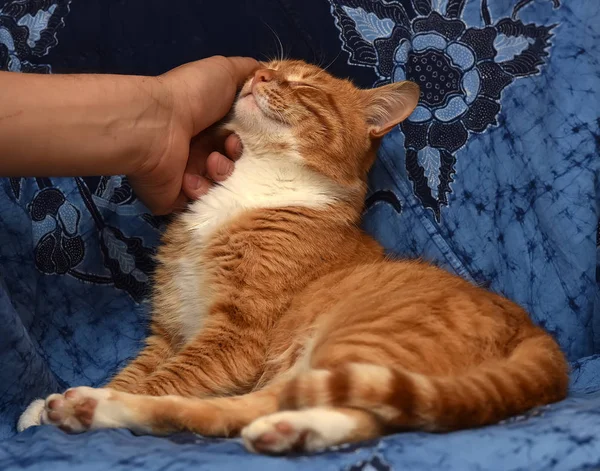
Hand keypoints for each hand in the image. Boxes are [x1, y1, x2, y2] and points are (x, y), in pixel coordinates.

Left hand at [128, 56, 258, 213]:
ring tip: (210, 163)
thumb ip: (249, 73)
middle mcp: (198, 146)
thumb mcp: (225, 70)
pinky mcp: (177, 197)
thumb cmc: (192, 96)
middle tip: (230, 148)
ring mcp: (187, 173)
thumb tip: (268, 78)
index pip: (241, 134)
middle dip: (237, 156)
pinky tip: (190, 176)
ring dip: (221, 172)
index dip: (250, 135)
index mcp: (209, 121)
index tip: (253, 131)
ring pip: (222, 183)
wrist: (156, 126)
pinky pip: (202, 201)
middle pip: (234, 160)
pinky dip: (201, 189)